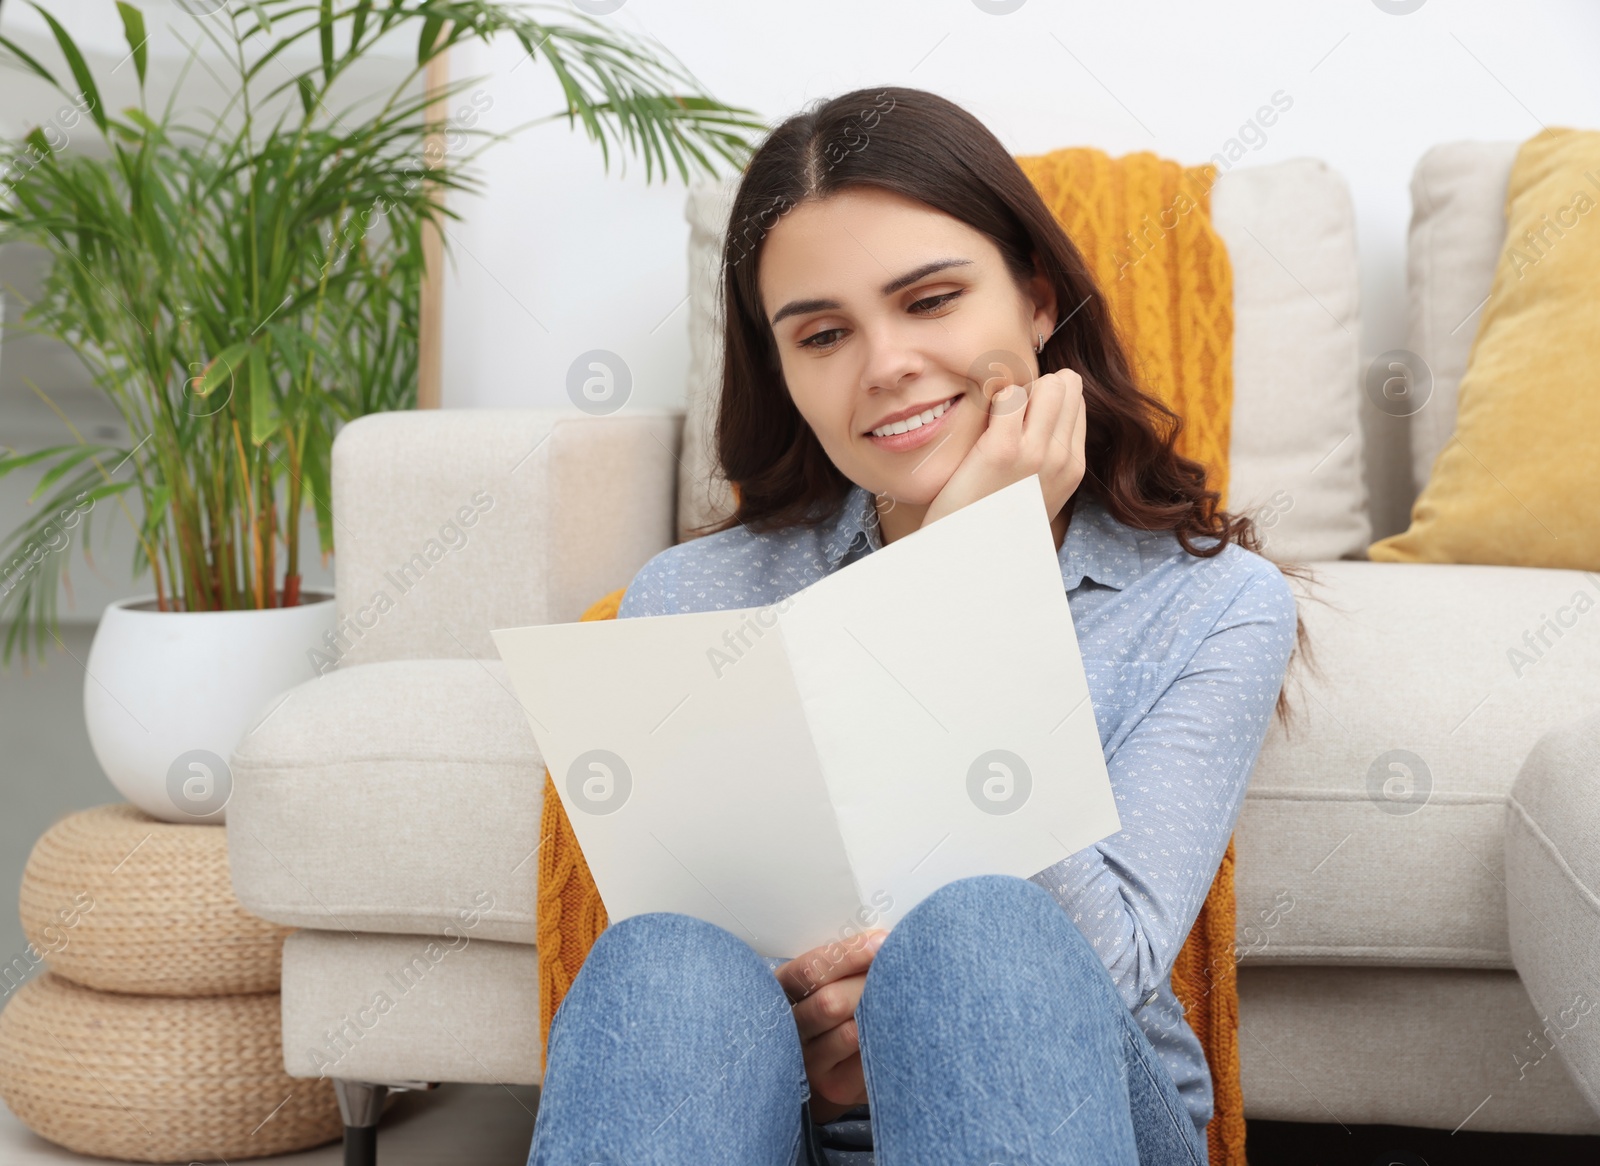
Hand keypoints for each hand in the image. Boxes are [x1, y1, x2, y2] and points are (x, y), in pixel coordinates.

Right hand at [773, 929, 888, 1123]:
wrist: (834, 1063)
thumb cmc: (837, 1006)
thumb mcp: (830, 978)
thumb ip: (843, 960)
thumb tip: (883, 938)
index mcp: (783, 990)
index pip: (808, 970)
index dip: (848, 954)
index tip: (882, 942)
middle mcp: (790, 1028)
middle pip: (830, 1002)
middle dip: (871, 983)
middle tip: (901, 973)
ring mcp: (809, 1061)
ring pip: (851, 1032)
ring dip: (883, 1012)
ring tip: (906, 999)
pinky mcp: (834, 1086)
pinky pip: (866, 1060)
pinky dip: (887, 1039)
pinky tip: (899, 1028)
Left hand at [922, 365, 1086, 534]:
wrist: (964, 556)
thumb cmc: (990, 521)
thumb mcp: (1032, 494)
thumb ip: (1045, 458)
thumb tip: (1038, 417)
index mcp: (1073, 468)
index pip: (1075, 403)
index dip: (1044, 400)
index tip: (1019, 420)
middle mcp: (1063, 460)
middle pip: (1066, 385)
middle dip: (1035, 387)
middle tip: (1005, 413)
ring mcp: (1037, 454)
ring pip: (1047, 383)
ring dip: (1016, 391)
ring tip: (993, 419)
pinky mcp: (1003, 449)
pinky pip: (1010, 394)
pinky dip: (993, 399)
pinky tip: (979, 424)